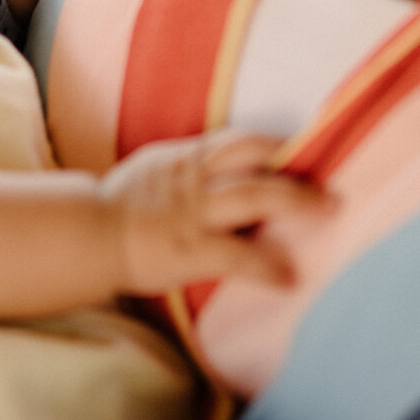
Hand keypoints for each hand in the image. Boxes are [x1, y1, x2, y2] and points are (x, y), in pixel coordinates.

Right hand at [99, 130, 333, 293]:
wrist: (87, 235)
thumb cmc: (116, 207)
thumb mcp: (152, 170)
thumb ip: (185, 167)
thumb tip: (221, 166)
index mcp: (184, 159)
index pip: (237, 141)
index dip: (275, 145)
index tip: (307, 150)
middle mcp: (193, 179)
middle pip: (254, 161)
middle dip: (297, 171)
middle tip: (332, 186)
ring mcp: (192, 213)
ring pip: (252, 196)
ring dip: (296, 201)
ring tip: (329, 211)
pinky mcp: (189, 248)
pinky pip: (236, 254)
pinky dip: (267, 265)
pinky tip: (289, 277)